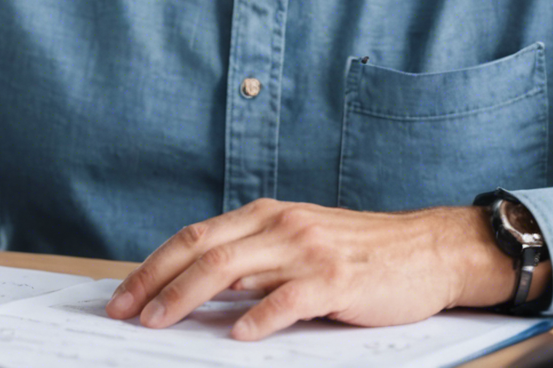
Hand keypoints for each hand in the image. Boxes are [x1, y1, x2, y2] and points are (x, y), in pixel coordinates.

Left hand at [104, 199, 537, 338]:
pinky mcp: (336, 279)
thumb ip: (255, 263)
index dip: (153, 267)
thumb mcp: (299, 245)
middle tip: (125, 313)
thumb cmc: (361, 254)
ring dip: (188, 298)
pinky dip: (258, 317)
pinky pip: (289, 299)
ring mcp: (308, 250)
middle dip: (155, 283)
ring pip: (232, 271)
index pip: (194, 237)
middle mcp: (280, 225)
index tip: (123, 297)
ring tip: (159, 322)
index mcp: (266, 216)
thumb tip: (199, 292)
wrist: (429, 249)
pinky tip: (238, 336)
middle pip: (202, 251)